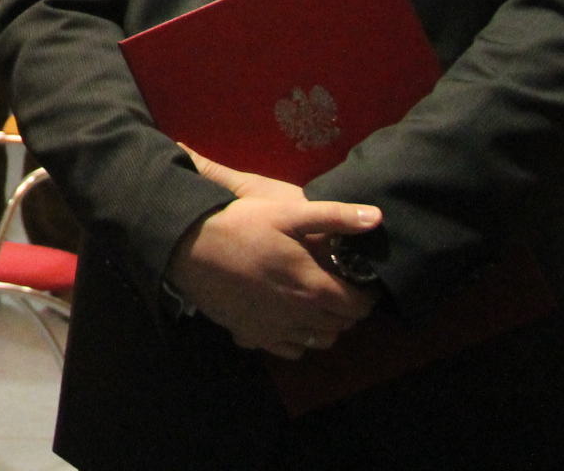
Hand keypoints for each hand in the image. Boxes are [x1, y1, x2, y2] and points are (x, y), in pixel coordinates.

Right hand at [167, 159, 379, 358]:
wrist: (187, 246)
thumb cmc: (240, 225)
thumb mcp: (286, 212)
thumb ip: (334, 216)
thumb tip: (377, 217)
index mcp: (314, 287)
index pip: (358, 306)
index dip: (366, 295)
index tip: (361, 281)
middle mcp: (300, 316)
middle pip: (340, 325)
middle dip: (346, 309)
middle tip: (339, 287)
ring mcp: (275, 330)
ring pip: (317, 341)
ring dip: (324, 326)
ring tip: (315, 304)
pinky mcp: (252, 336)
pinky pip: (287, 350)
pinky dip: (295, 339)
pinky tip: (286, 318)